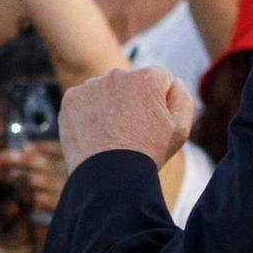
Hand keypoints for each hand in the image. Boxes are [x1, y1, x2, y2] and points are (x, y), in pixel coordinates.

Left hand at [60, 62, 198, 167]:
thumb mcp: (180, 129)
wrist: (108, 178)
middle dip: (132, 101)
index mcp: (148, 77)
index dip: (158, 104)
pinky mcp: (71, 99)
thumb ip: (182, 97)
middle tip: (131, 132)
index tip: (151, 125)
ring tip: (111, 135)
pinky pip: (84, 100)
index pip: (158, 80)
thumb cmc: (147, 155)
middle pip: (130, 84)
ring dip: (109, 105)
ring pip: (105, 90)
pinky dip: (88, 114)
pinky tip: (94, 133)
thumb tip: (172, 82)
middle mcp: (119, 74)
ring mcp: (92, 85)